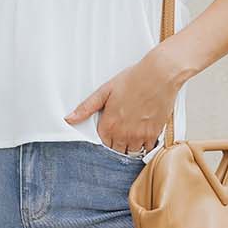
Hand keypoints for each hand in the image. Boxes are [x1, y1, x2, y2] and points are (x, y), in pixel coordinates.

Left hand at [64, 49, 179, 152]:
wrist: (159, 75)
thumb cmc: (133, 79)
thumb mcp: (105, 91)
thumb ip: (86, 108)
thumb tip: (69, 119)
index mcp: (109, 124)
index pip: (103, 144)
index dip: (106, 138)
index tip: (110, 132)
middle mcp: (123, 134)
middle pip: (117, 151)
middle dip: (117, 145)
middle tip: (121, 134)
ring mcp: (139, 135)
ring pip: (131, 152)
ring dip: (130, 147)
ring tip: (131, 135)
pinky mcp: (154, 134)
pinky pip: (147, 149)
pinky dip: (145, 145)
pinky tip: (144, 135)